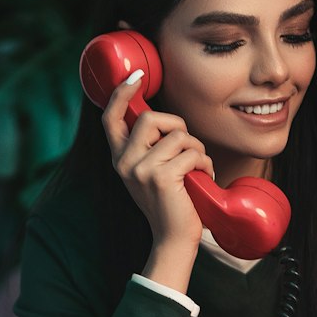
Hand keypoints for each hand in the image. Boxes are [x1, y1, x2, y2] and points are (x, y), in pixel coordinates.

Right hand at [100, 71, 214, 290]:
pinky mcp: (161, 177)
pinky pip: (192, 152)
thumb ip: (149, 148)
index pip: (111, 118)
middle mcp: (124, 162)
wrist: (173, 239)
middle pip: (151, 118)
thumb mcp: (150, 173)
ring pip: (178, 135)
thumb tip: (162, 119)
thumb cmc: (169, 204)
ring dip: (197, 149)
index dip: (121, 93)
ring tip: (199, 168)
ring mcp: (141, 169)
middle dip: (178, 126)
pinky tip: (204, 178)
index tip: (136, 77)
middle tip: (188, 148)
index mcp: (119, 158)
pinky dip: (205, 163)